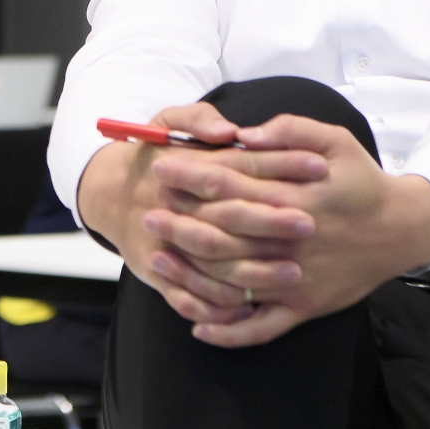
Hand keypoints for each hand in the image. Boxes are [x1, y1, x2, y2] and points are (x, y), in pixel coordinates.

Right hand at [79, 102, 326, 325]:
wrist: (110, 195)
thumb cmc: (153, 157)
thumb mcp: (167, 122)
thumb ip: (197, 119)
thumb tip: (228, 132)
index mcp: (183, 170)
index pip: (238, 166)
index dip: (281, 165)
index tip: (320, 167)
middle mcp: (174, 210)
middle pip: (226, 219)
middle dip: (270, 223)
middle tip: (310, 226)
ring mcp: (165, 247)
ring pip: (212, 266)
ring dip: (254, 273)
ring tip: (294, 274)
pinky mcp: (158, 277)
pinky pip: (188, 299)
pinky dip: (217, 309)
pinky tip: (251, 308)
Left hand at [152, 115, 429, 346]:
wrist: (402, 230)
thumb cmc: (361, 182)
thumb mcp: (336, 140)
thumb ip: (290, 129)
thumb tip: (242, 134)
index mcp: (296, 195)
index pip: (231, 185)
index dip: (191, 176)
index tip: (161, 168)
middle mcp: (292, 239)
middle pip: (223, 234)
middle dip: (180, 224)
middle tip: (148, 215)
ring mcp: (297, 277)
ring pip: (233, 281)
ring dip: (190, 273)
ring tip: (156, 260)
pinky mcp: (305, 306)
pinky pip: (262, 327)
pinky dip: (229, 331)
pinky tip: (197, 325)